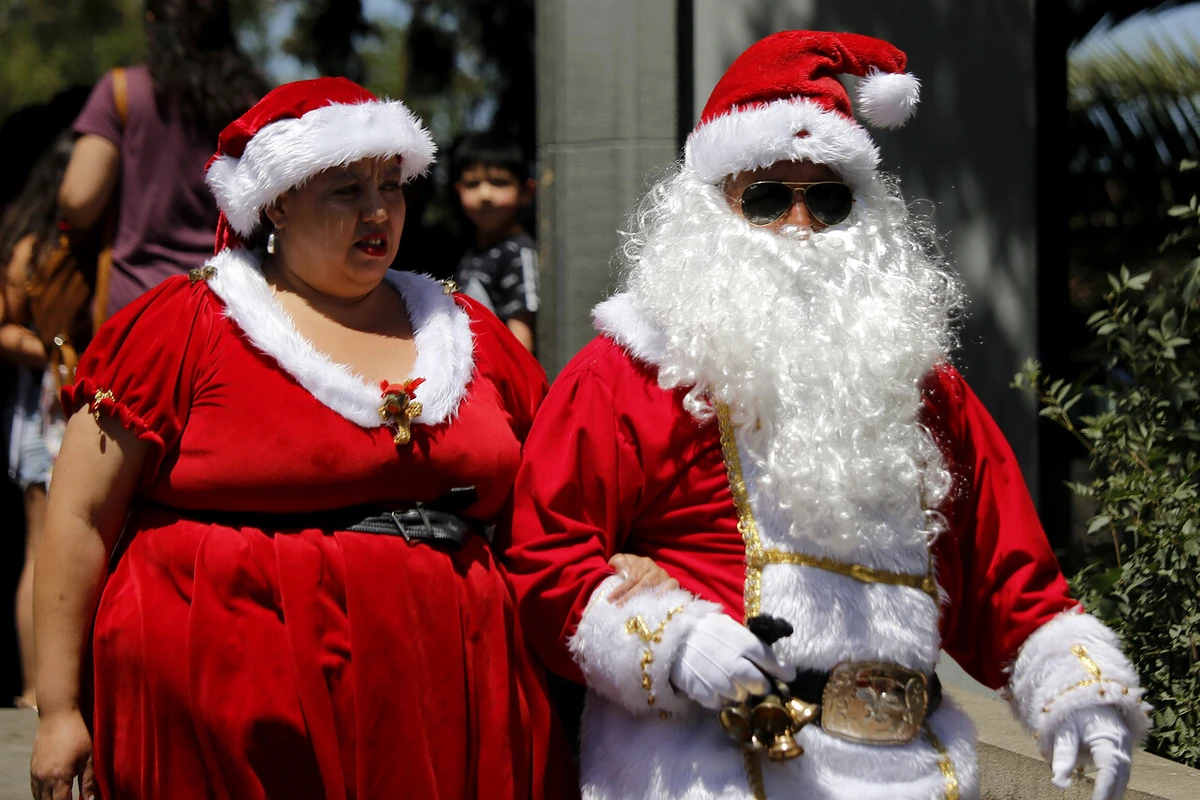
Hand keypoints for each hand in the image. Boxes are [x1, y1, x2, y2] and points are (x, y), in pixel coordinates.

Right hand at [30, 709, 93, 799]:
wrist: (57, 716)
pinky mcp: (32, 769)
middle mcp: (45, 778)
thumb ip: (88, 781)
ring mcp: (36, 774)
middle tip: (70, 799)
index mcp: (60, 776)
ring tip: (63, 797)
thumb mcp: (88, 757)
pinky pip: (34, 789)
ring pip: (39, 798)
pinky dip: (41, 795)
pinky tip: (51, 794)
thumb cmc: (77, 734)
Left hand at [607, 553, 678, 605]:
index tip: (610, 599)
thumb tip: (624, 573)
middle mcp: (655, 569)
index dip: (620, 589)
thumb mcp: (622, 561)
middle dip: (629, 597)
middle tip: (619, 607)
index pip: (631, 577)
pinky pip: (672, 586)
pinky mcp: (673, 583)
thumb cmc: (630, 568)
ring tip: (634, 609)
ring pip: (655, 587)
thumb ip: (618, 563)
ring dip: (644, 598)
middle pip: (643, 584)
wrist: (642, 573)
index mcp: (643, 562)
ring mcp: (665, 576)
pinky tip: (657, 601)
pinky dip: (665, 592)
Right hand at [669, 613, 794, 708]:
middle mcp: (731, 661)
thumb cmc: (706, 631)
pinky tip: (718, 689)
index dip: (780, 670)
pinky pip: (720, 704)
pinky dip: (722, 700)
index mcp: (741, 641)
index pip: (768, 660)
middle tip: (759, 685)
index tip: (787, 676)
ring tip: (735, 685)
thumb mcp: (731, 629)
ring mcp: (716, 679)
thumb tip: (786, 669)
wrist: (669, 637)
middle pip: (758, 684)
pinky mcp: (701, 692)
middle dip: (762, 687)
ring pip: (740, 697)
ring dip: (741, 694)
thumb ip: (756, 646)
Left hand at [1050, 706, 1132, 799]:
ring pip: (1122, 778)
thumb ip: (1063, 755)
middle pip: (1120, 779)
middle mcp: (1122, 747)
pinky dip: (1112, 786)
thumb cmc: (1074, 709)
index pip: (1110, 771)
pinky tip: (1103, 796)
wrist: (1087, 692)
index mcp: (1110, 739)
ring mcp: (1124, 750)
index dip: (1103, 792)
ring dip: (1112, 793)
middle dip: (1109, 796)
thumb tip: (1059, 784)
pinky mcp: (1120, 753)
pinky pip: (1120, 774)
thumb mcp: (1064, 729)